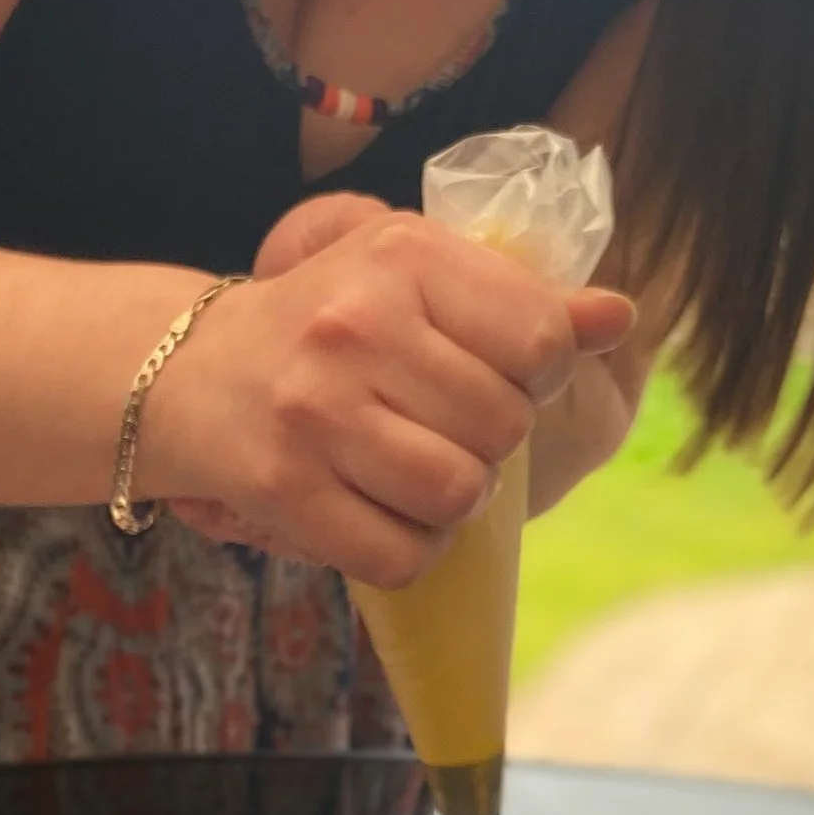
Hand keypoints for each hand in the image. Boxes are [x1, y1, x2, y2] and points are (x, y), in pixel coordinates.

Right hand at [147, 195, 632, 584]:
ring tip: (414, 470)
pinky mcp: (284, 488)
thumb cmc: (329, 324)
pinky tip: (383, 512)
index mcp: (404, 257)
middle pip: (505, 428)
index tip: (498, 375)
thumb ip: (525, 303)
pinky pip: (401, 556)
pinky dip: (409, 551)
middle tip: (441, 426)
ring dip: (452, 501)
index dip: (538, 376)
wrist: (192, 372)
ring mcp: (316, 411)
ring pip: (458, 496)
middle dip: (490, 443)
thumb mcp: (421, 280)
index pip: (541, 342)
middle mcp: (356, 326)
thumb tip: (620, 317)